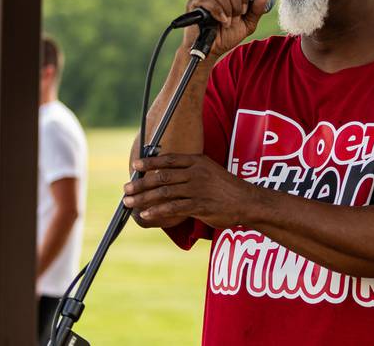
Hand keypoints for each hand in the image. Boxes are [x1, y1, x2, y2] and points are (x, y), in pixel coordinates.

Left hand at [123, 153, 255, 229]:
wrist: (247, 201)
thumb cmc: (227, 188)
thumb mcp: (210, 170)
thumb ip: (190, 171)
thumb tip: (167, 176)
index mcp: (198, 162)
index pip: (169, 159)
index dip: (150, 162)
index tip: (135, 165)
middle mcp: (196, 173)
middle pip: (162, 176)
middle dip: (141, 183)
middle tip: (126, 189)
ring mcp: (198, 189)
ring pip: (164, 193)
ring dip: (144, 198)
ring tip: (130, 203)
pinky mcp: (200, 205)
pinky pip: (174, 208)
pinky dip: (157, 211)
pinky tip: (146, 215)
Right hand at [182, 0, 269, 57]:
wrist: (212, 49)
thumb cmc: (227, 35)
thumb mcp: (247, 24)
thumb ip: (256, 11)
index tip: (244, 11)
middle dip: (236, 5)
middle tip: (235, 19)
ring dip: (227, 8)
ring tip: (227, 22)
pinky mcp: (194, 2)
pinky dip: (218, 10)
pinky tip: (221, 20)